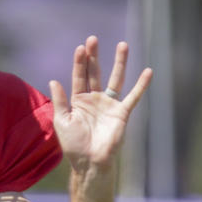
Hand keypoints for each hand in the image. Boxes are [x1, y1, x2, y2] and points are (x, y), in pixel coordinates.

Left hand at [49, 36, 151, 172]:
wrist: (90, 162)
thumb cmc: (73, 145)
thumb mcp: (61, 121)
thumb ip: (59, 101)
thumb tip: (53, 80)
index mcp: (78, 100)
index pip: (79, 76)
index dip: (80, 62)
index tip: (80, 48)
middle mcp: (94, 99)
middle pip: (95, 72)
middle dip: (94, 56)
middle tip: (93, 39)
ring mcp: (109, 104)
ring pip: (116, 79)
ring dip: (119, 62)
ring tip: (123, 44)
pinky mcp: (122, 113)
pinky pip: (133, 97)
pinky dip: (141, 85)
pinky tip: (148, 71)